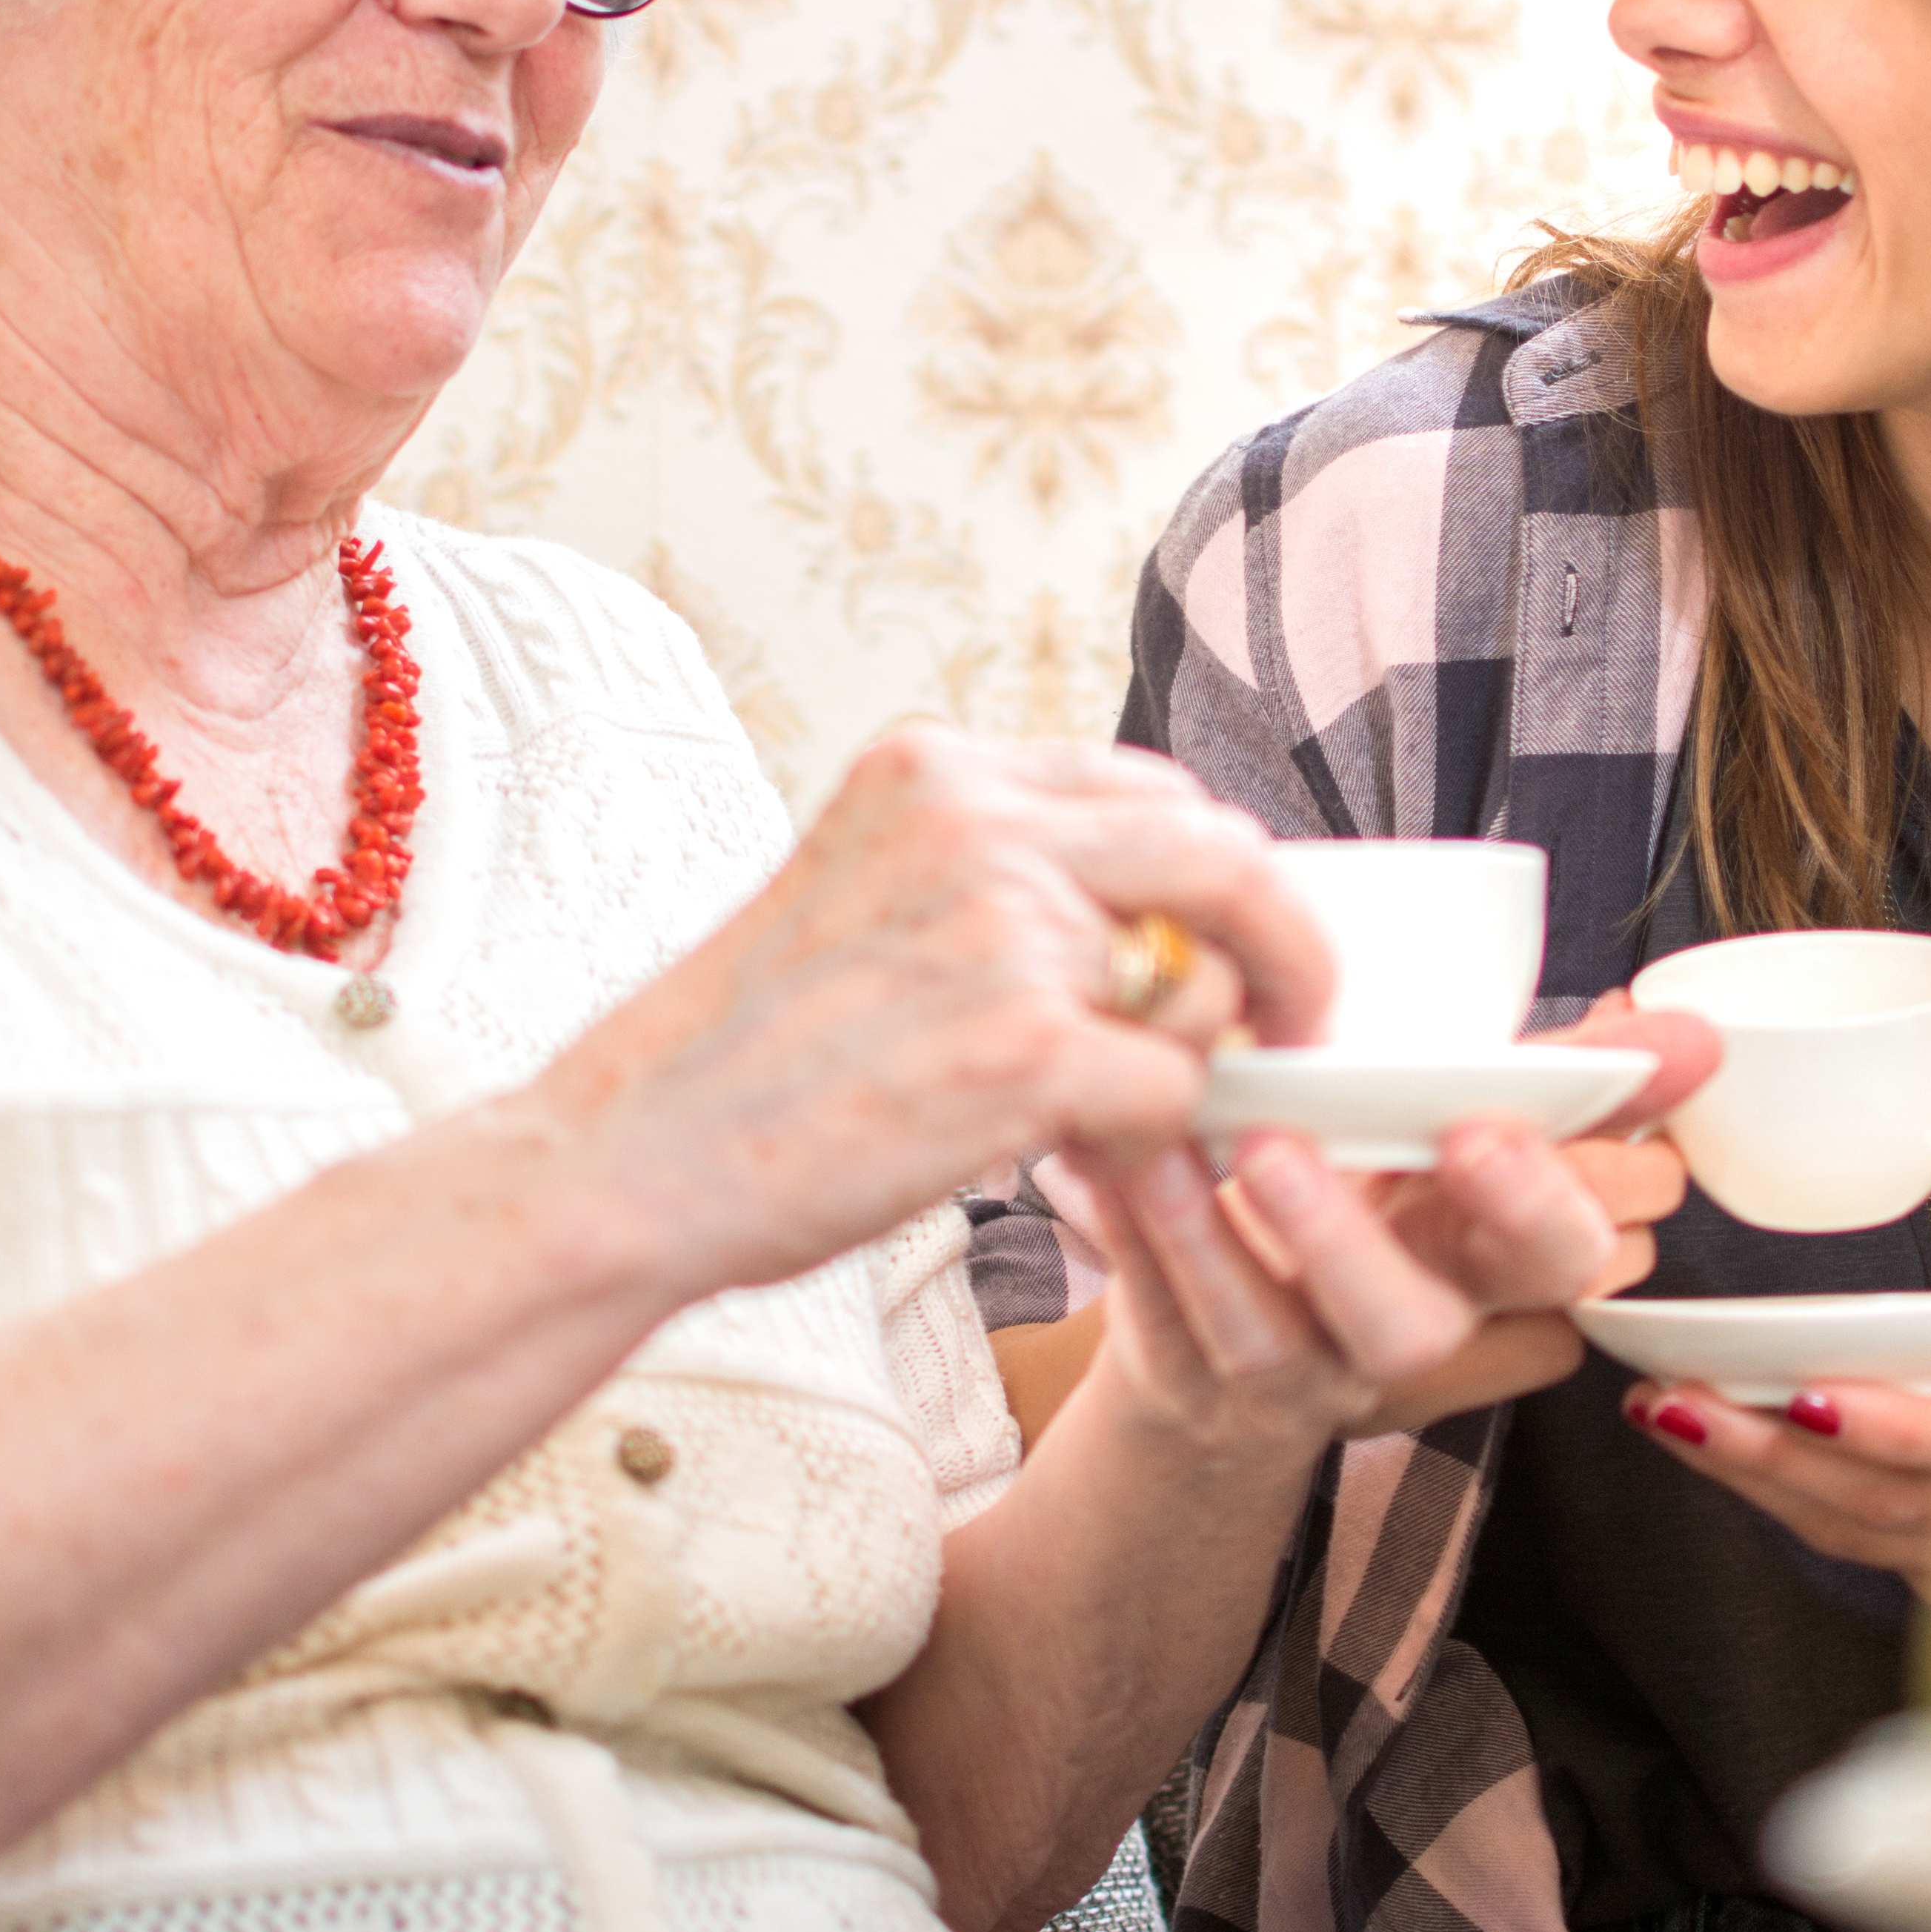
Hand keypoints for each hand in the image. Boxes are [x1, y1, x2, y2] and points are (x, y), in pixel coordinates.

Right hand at [536, 725, 1330, 1299]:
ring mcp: (1006, 932)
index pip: (1150, 789)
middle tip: (1295, 1021)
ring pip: (1204, 986)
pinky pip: (1174, 1089)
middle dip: (1285, 945)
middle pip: (1224, 853)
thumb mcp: (865, 890)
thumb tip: (1155, 916)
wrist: (635, 1155)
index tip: (1234, 943)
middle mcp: (977, 823)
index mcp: (937, 769)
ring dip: (1188, 1065)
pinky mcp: (1025, 1051)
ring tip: (1113, 1118)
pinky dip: (1152, 1141)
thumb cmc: (748, 1055)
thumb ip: (998, 874)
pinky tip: (1082, 1162)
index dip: (1218, 873)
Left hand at [1063, 998, 1715, 1456]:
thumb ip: (1570, 1085)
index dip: (1538, 1207)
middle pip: (1417, 1326)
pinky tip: (1112, 1153)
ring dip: (1224, 1235)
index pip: (1556, 1261)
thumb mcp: (1467, 1140)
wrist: (1232, 1356)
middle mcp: (1402, 1332)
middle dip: (1357, 1242)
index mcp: (1485, 1267)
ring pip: (1275, 1338)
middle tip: (1313, 1143)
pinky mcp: (1199, 1376)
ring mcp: (1296, 1369)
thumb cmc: (1370, 1209)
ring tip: (1206, 1136)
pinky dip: (1140, 1231)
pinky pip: (1166, 1313)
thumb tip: (1698, 1034)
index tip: (1484, 1128)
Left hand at [1620, 1054, 1930, 1592]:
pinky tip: (1720, 1451)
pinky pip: (1855, 1546)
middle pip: (1880, 1501)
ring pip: (1852, 1530)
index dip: (1888, 1430)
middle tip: (1677, 1400)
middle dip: (1771, 1455)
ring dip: (1755, 1478)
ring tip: (1668, 1412)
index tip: (1805, 1395)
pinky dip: (1784, 1501)